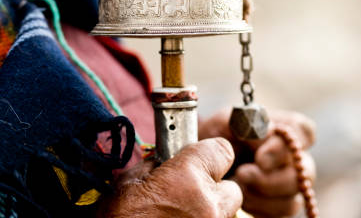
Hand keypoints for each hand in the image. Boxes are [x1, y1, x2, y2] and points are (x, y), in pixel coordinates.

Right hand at [98, 138, 242, 217]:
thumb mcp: (129, 183)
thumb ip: (157, 165)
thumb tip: (168, 160)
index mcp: (188, 177)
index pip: (222, 150)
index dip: (209, 154)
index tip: (199, 158)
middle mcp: (208, 203)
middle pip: (230, 187)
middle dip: (213, 188)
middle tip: (188, 193)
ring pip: (226, 212)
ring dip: (210, 209)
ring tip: (182, 213)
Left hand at [199, 109, 316, 216]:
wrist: (209, 158)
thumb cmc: (221, 135)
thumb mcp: (226, 121)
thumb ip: (246, 122)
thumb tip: (267, 131)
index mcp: (287, 129)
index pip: (303, 133)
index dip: (284, 148)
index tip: (260, 158)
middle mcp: (296, 157)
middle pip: (304, 172)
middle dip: (270, 179)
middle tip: (242, 174)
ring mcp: (292, 184)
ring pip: (292, 199)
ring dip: (260, 196)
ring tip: (235, 184)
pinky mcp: (282, 205)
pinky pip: (280, 215)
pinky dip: (258, 209)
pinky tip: (241, 198)